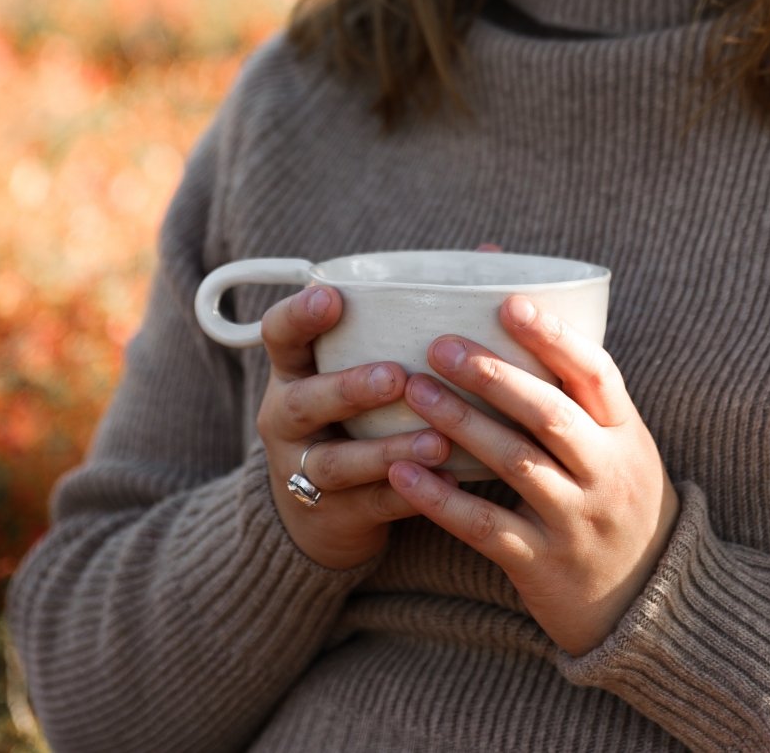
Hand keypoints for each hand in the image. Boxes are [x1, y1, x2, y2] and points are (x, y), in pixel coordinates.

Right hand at [255, 283, 452, 570]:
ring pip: (337, 463)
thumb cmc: (358, 413)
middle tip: (395, 377)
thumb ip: (411, 316)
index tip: (332, 296)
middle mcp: (288, 418)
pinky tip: (450, 481)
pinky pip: (371, 506)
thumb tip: (490, 251)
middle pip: (304, 401)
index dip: (299, 314)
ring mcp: (305, 472)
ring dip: (387, 450)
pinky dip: (410, 494)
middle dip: (348, 388)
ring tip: (437, 439)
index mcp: (294, 370)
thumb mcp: (361, 365)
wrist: (322, 514)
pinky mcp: (333, 517)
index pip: (278, 334)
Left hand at [385, 297, 679, 654]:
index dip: (554, 336)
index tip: (509, 303)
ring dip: (461, 424)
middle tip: (440, 345)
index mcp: (627, 435)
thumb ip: (578, 398)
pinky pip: (486, 526)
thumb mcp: (620, 447)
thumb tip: (519, 315)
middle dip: (493, 376)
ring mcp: (578, 522)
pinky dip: (442, 498)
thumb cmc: (617, 500)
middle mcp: (609, 475)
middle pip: (550, 415)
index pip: (597, 373)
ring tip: (414, 391)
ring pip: (516, 464)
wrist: (647, 605)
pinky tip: (401, 472)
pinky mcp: (543, 565)